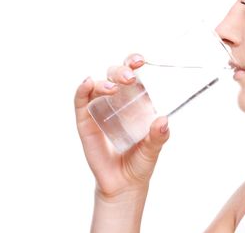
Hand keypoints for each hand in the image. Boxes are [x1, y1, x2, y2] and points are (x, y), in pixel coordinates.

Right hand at [74, 53, 169, 198]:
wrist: (123, 183)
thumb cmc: (141, 160)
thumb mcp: (153, 148)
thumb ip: (158, 136)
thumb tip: (163, 120)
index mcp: (137, 100)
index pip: (134, 74)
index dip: (134, 63)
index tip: (140, 61)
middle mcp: (118, 100)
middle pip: (115, 74)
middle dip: (121, 71)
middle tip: (130, 77)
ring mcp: (101, 109)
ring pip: (98, 85)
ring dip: (104, 82)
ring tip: (112, 88)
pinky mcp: (86, 121)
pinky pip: (81, 102)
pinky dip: (82, 90)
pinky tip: (86, 83)